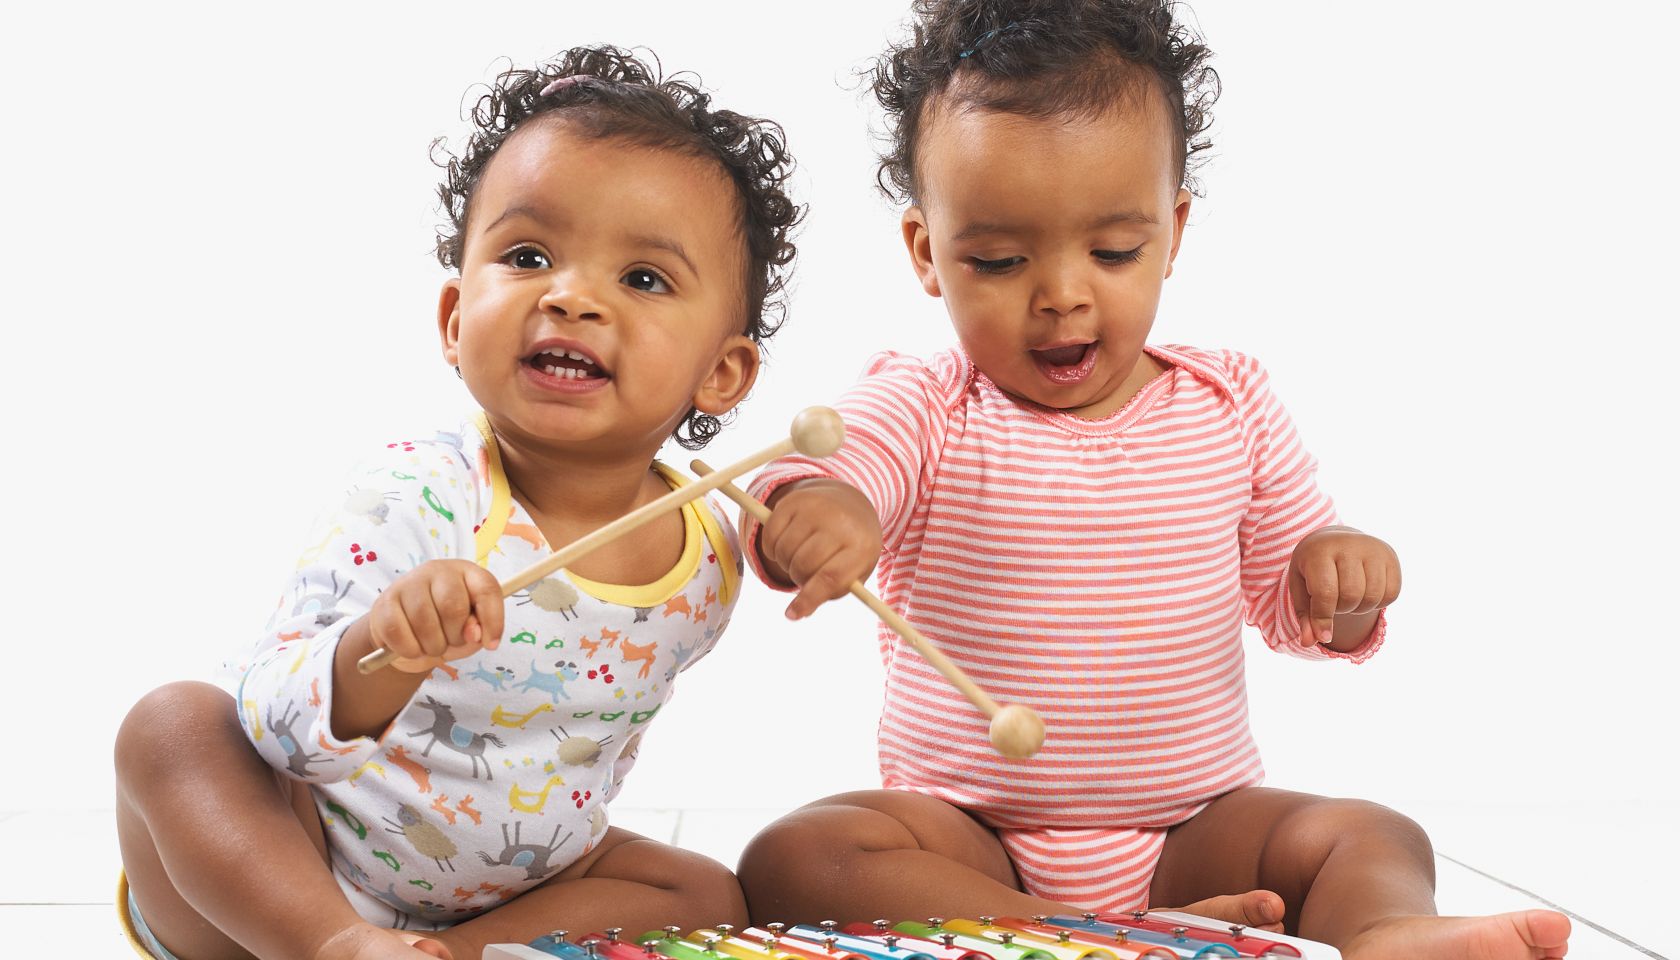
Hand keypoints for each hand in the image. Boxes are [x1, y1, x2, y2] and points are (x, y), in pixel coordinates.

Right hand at [365, 559, 505, 671]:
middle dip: (455, 636)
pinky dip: (409, 649)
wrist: (408, 636)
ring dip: (432, 646)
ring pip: (424, 621)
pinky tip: (413, 648)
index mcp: (466, 572)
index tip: (490, 645)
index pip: (487, 589)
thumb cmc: (447, 627)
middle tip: (450, 642)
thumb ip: (479, 629)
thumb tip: (473, 633)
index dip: (493, 620)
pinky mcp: (384, 601)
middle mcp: (437, 570)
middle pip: (453, 607)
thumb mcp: (471, 629)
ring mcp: (408, 582)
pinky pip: (397, 632)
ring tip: (432, 646)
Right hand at [758, 478, 882, 618]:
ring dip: (785, 562)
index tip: (791, 615)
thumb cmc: (852, 548)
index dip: (808, 599)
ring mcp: (816, 508)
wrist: (851, 505)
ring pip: (784, 550)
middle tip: (804, 576)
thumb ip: (830, 591)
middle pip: (803, 564)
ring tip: (799, 557)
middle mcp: (840, 523)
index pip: (830, 577)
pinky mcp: (795, 500)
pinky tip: (785, 544)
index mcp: (861, 546)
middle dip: (798, 578)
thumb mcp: (854, 570)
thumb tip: (799, 612)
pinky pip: (771, 534)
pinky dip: (772, 548)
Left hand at [1287, 526, 1400, 647]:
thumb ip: (1305, 617)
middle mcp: (1349, 544)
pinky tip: (1365, 593)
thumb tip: (1308, 643)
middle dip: (1342, 610)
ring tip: (1349, 597)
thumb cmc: (1313, 570)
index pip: (1326, 592)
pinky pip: (1391, 594)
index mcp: (1320, 550)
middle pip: (1351, 596)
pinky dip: (1378, 603)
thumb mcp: (1301, 590)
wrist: (1333, 541)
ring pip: (1372, 597)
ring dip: (1360, 608)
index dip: (1324, 619)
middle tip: (1335, 602)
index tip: (1324, 636)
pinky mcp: (1390, 556)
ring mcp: (1373, 548)